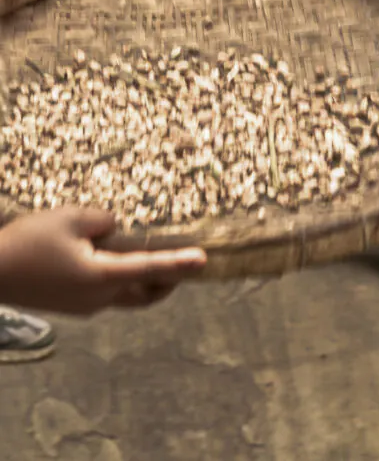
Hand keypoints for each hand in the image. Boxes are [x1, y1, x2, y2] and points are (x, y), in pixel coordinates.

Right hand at [0, 208, 206, 314]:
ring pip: (128, 294)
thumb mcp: (69, 219)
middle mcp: (99, 298)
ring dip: (146, 280)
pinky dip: (122, 279)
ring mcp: (85, 306)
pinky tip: (115, 258)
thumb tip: (116, 228)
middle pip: (147, 292)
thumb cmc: (28, 244)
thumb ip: (103, 221)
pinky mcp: (73, 305)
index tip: (204, 260)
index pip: (152, 269)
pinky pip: (108, 293)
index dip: (180, 263)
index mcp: (102, 276)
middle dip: (170, 280)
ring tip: (154, 256)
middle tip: (187, 262)